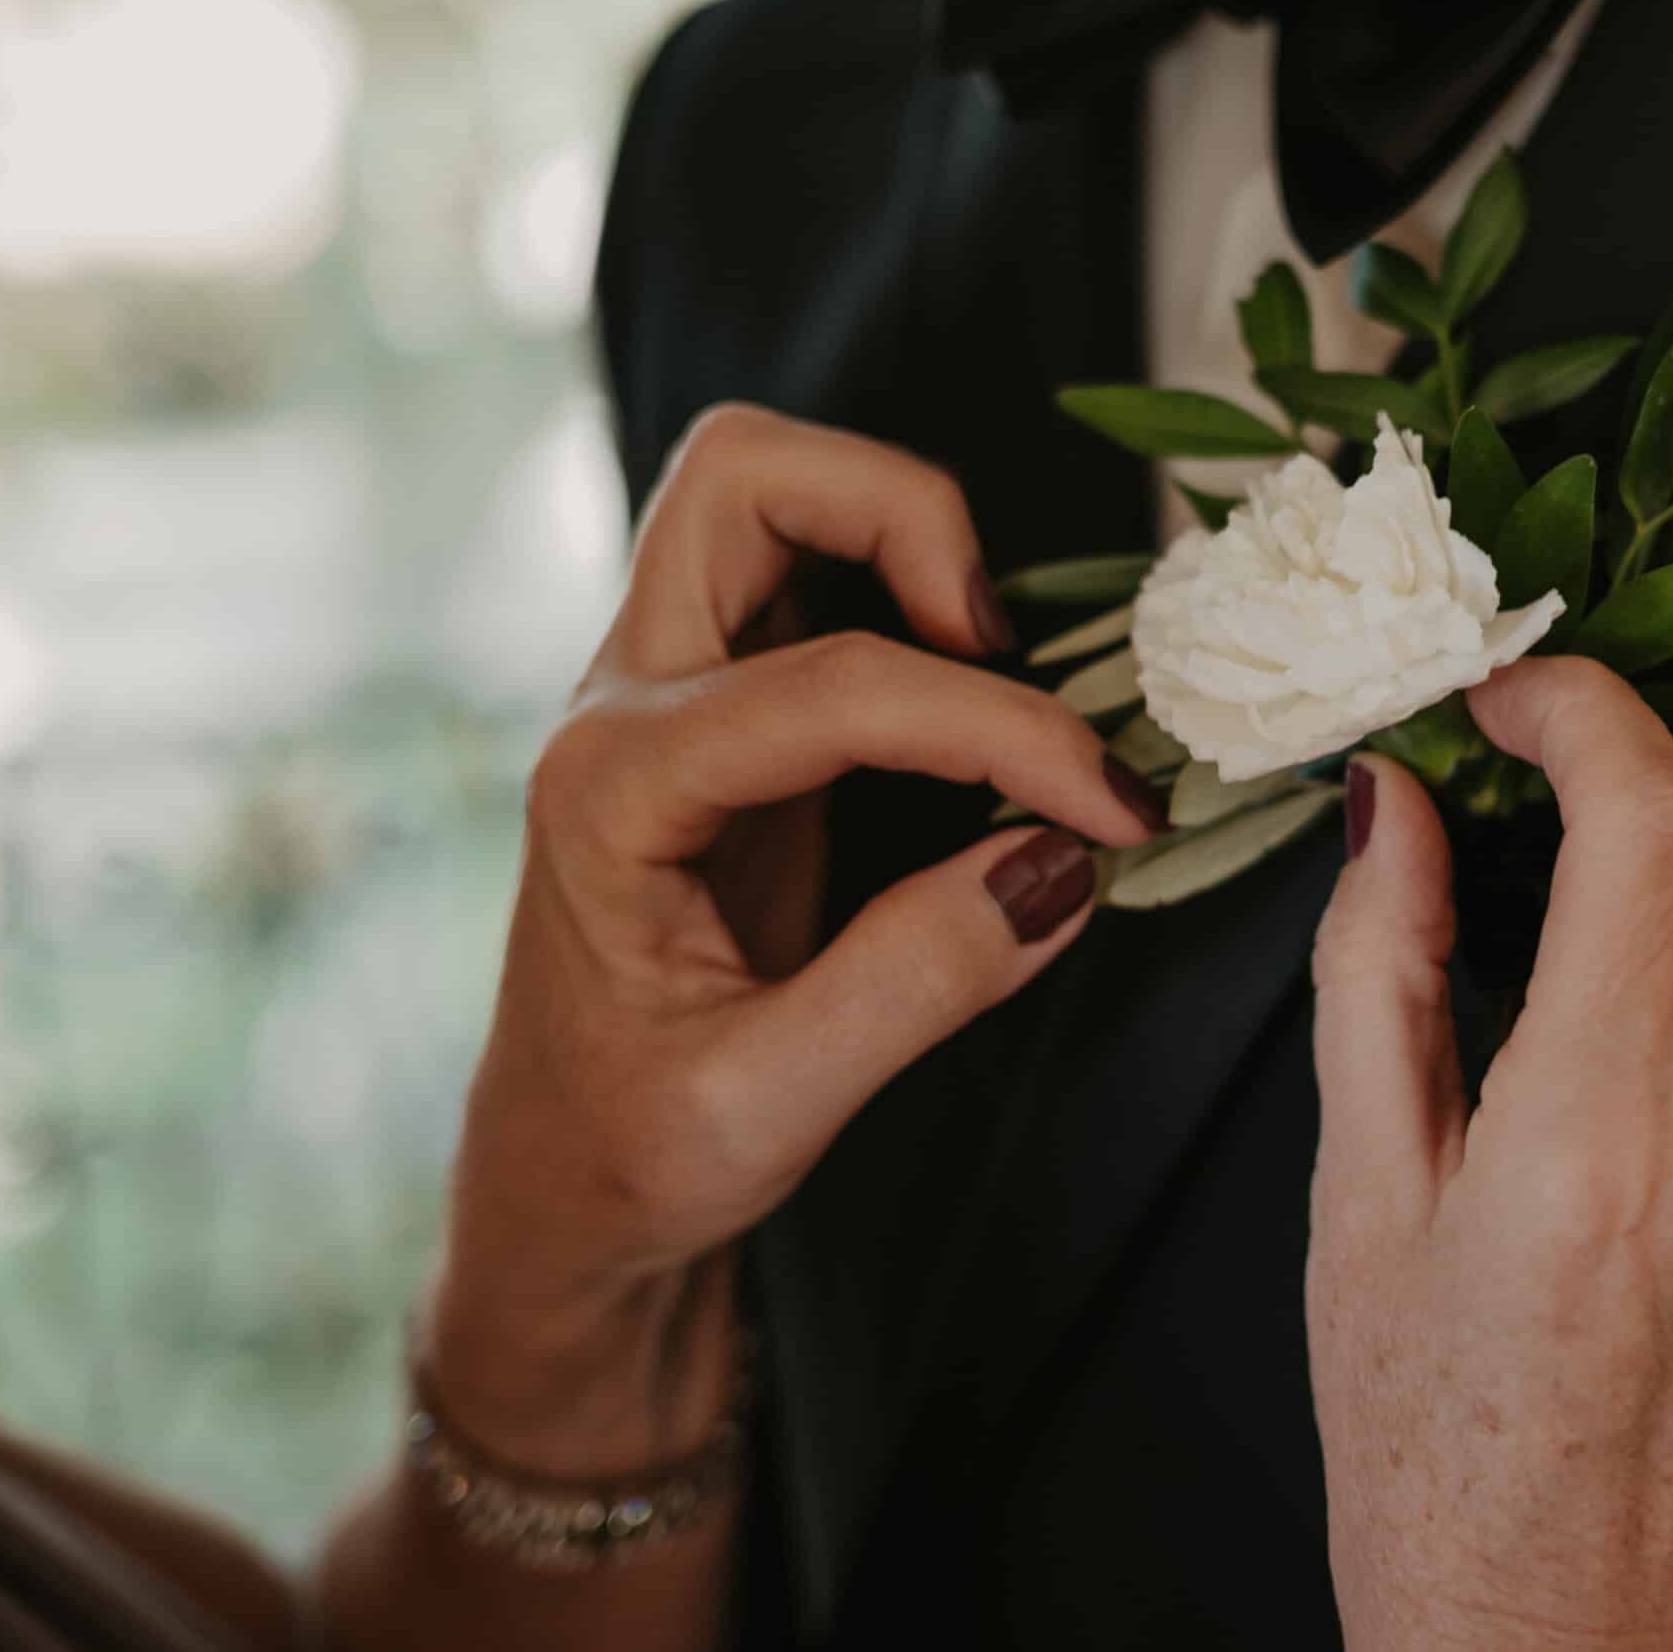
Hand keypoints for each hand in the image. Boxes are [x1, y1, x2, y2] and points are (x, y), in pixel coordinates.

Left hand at [422, 403, 1166, 1474]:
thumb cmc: (632, 1158)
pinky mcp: (727, 723)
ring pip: (767, 496)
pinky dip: (911, 597)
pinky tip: (974, 711)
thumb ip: (914, 982)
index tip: (1115, 815)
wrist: (557, 1195)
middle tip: (1002, 652)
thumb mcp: (766, 1109)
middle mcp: (624, 710)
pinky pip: (815, 584)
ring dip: (902, 535)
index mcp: (611, 793)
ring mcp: (668, 700)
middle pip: (745, 477)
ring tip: (996, 669)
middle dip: (903, 515)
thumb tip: (1064, 861)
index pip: (837, 687)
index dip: (1002, 729)